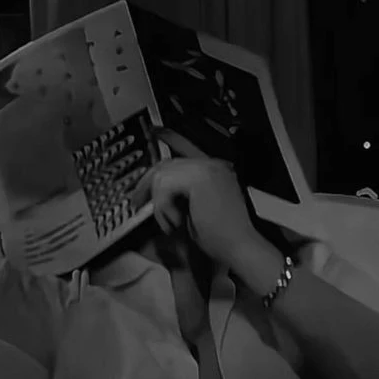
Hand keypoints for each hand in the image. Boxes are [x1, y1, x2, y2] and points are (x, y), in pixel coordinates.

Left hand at [129, 129, 258, 266]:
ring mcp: (208, 168)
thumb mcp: (195, 211)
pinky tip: (175, 222)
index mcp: (215, 170)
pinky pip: (165, 186)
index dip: (169, 136)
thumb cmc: (223, 238)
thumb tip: (156, 192)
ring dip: (160, 204)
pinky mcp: (201, 179)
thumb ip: (180, 195)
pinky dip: (163, 207)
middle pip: (168, 162)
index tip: (155, 131)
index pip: (186, 147)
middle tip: (137, 202)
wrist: (241, 247)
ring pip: (163, 175)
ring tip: (170, 223)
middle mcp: (213, 164)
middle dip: (147, 184)